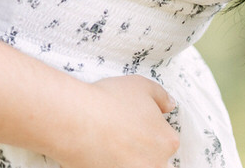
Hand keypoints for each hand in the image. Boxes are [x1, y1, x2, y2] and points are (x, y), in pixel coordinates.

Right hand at [54, 76, 179, 167]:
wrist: (76, 120)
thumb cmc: (107, 102)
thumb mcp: (141, 85)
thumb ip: (161, 96)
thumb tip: (168, 104)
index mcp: (167, 141)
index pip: (167, 141)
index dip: (150, 130)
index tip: (136, 125)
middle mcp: (156, 163)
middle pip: (155, 159)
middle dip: (141, 150)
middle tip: (122, 137)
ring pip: (138, 166)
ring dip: (128, 159)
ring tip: (110, 146)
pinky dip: (110, 163)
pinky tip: (100, 154)